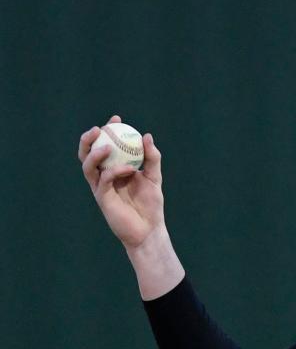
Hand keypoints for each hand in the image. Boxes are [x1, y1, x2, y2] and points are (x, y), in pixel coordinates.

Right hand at [79, 115, 164, 249]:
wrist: (149, 229)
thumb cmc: (151, 205)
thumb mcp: (154, 177)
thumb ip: (152, 158)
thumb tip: (147, 136)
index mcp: (114, 168)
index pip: (106, 146)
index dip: (108, 131)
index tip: (116, 119)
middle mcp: (104, 176)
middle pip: (87, 153)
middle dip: (89, 139)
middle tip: (100, 128)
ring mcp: (101, 187)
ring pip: (87, 166)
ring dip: (94, 153)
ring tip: (106, 145)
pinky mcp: (102, 198)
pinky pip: (103, 180)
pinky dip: (114, 171)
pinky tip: (128, 169)